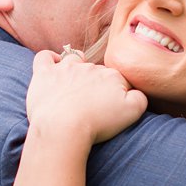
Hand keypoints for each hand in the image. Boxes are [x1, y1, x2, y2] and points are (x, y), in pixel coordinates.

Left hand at [27, 49, 146, 145]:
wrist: (64, 128)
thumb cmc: (97, 123)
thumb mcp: (132, 113)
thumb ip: (140, 98)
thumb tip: (136, 92)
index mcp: (111, 76)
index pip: (118, 78)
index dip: (117, 93)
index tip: (111, 108)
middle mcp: (89, 67)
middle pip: (96, 71)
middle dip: (96, 84)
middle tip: (92, 105)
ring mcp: (65, 68)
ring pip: (73, 60)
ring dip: (75, 68)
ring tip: (74, 86)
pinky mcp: (44, 73)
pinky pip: (45, 57)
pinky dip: (49, 59)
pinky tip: (53, 67)